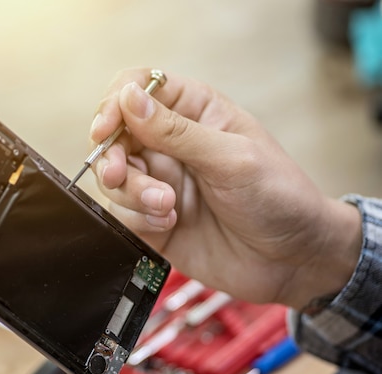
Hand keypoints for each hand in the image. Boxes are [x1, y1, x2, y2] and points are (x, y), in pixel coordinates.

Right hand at [90, 68, 361, 308]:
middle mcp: (170, 144)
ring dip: (131, 192)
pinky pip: (122, 211)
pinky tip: (169, 223)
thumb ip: (176, 131)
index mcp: (193, 112)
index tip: (106, 129)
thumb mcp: (231, 159)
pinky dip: (138, 218)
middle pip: (115, 135)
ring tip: (166, 207)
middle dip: (112, 156)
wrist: (293, 259)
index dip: (115, 104)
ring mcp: (159, 181)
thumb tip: (128, 97)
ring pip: (114, 176)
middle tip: (122, 175)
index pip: (137, 89)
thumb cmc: (278, 197)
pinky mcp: (152, 217)